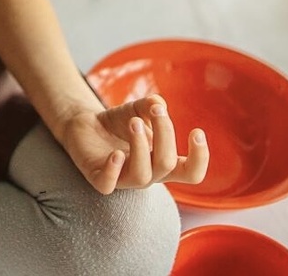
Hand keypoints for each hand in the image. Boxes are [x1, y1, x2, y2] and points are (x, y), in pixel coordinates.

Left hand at [60, 94, 208, 194]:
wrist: (87, 125)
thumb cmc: (119, 123)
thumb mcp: (137, 110)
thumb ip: (150, 106)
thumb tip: (158, 104)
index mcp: (163, 162)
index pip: (191, 173)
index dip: (199, 158)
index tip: (196, 132)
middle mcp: (148, 174)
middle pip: (166, 164)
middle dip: (165, 134)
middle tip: (156, 110)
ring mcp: (123, 179)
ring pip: (142, 176)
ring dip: (140, 146)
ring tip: (134, 121)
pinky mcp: (98, 177)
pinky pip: (107, 183)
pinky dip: (113, 169)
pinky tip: (117, 153)